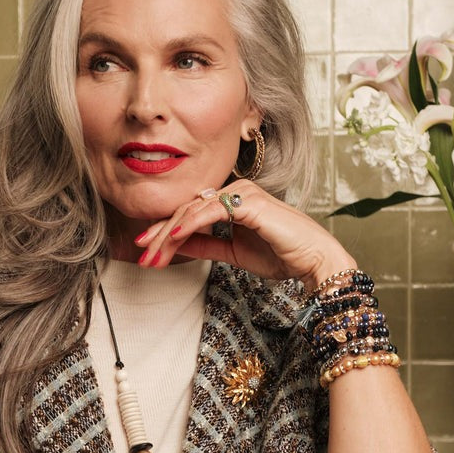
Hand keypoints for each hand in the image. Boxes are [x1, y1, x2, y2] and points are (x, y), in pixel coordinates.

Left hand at [133, 180, 356, 289]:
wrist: (312, 260)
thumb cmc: (281, 254)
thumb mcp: (233, 253)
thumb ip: (206, 246)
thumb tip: (176, 246)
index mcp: (231, 201)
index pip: (189, 214)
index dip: (164, 233)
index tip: (146, 252)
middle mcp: (235, 192)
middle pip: (186, 210)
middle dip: (159, 234)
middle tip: (141, 255)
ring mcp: (242, 193)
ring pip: (193, 210)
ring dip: (169, 233)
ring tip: (152, 253)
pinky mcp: (249, 201)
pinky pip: (211, 212)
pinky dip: (190, 224)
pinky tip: (172, 237)